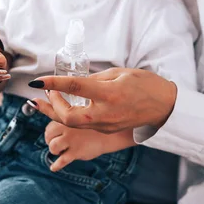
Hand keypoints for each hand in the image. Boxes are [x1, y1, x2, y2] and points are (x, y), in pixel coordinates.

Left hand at [29, 68, 176, 133]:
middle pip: (68, 117)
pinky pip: (82, 125)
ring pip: (72, 123)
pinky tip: (65, 107)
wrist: (164, 107)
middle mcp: (105, 112)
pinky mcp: (106, 130)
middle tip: (43, 93)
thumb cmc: (146, 85)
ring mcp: (106, 125)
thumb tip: (75, 82)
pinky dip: (70, 115)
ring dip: (56, 112)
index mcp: (110, 93)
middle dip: (51, 106)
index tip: (38, 81)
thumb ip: (95, 78)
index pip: (75, 87)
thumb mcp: (120, 73)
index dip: (54, 83)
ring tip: (46, 100)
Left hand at [44, 121, 127, 171]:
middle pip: (48, 136)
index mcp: (67, 118)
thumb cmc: (95, 126)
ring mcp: (71, 141)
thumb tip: (55, 126)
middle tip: (57, 142)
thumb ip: (67, 121)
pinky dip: (56, 165)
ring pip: (53, 148)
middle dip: (50, 140)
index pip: (50, 126)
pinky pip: (62, 161)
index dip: (50, 132)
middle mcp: (67, 129)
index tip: (53, 134)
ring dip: (54, 150)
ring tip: (61, 150)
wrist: (111, 133)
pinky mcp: (76, 152)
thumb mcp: (80, 118)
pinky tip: (54, 167)